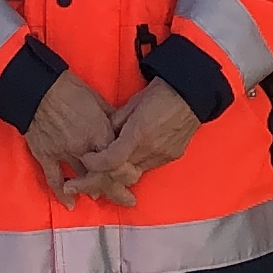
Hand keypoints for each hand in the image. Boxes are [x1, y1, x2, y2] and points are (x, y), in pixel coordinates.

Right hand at [21, 69, 119, 195]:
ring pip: (82, 180)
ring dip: (93, 190)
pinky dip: (62, 194)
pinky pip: (55, 180)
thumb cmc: (70, 90)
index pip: (118, 160)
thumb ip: (111, 120)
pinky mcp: (46, 156)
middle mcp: (84, 147)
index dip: (127, 172)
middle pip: (104, 176)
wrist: (38, 89)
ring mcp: (64, 153)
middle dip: (117, 191)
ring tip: (102, 198)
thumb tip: (122, 130)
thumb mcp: (98, 101)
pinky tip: (70, 203)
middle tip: (126, 200)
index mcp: (100, 132)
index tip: (133, 178)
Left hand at [62, 81, 201, 204]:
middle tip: (80, 179)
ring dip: (116, 175)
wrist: (191, 94)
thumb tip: (100, 138)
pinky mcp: (170, 157)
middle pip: (119, 174)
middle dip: (98, 179)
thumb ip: (114, 124)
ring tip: (101, 172)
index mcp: (139, 133)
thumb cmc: (159, 93)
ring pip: (133, 175)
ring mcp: (163, 156)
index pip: (111, 160)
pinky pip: (146, 168)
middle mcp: (151, 149)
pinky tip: (124, 165)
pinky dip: (132, 168)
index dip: (94, 164)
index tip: (85, 159)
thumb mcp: (130, 105)